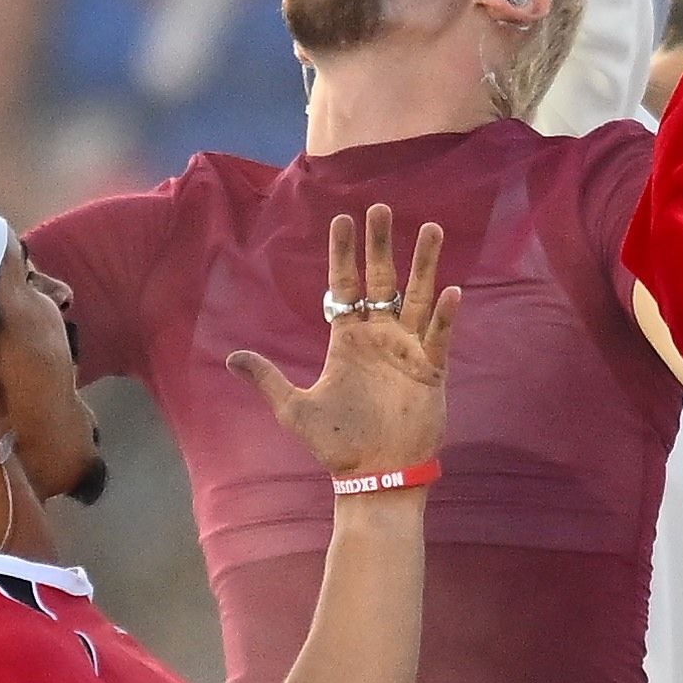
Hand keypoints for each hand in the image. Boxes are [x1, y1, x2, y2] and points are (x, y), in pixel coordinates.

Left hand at [230, 206, 458, 477]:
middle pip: (382, 280)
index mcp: (347, 340)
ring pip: (417, 297)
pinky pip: (439, 336)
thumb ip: (267, 378)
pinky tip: (451, 290)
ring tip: (429, 228)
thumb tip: (231, 358)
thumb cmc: (336, 442)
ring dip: (424, 264)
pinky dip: (445, 315)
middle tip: (380, 208)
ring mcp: (408, 351)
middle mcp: (379, 338)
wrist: (375, 474)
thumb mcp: (293, 408)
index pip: (346, 286)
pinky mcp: (431, 370)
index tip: (343, 219)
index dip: (344, 254)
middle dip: (381, 244)